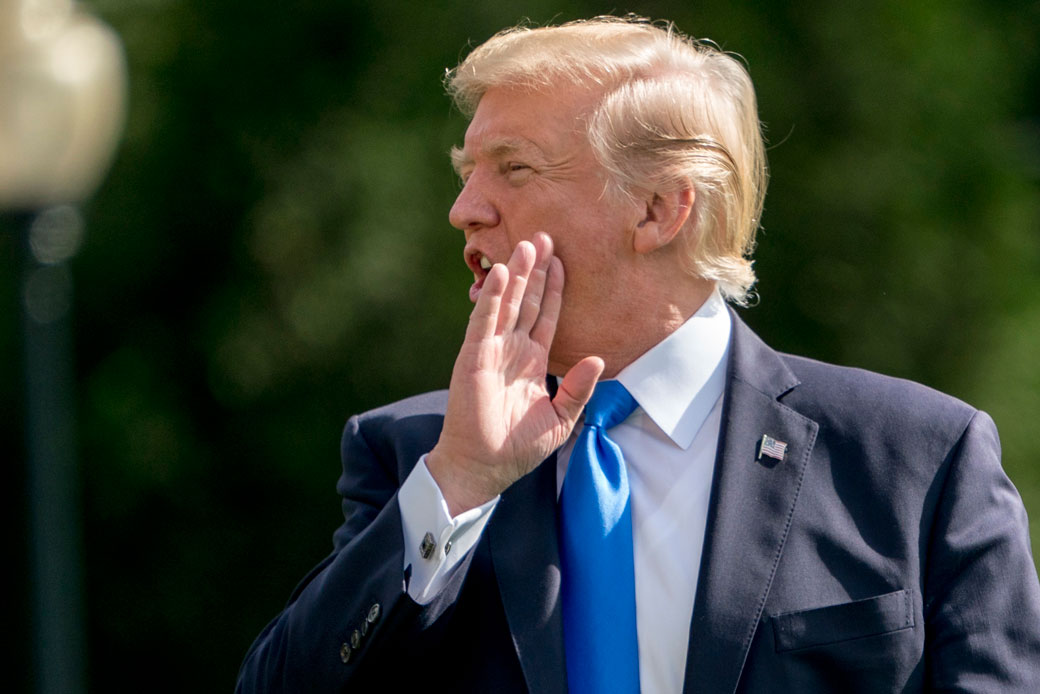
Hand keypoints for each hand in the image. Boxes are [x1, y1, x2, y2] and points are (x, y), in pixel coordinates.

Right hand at [427, 232, 603, 514]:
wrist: (485, 466)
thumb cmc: (519, 447)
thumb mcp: (561, 417)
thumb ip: (578, 388)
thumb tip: (598, 359)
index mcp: (532, 361)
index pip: (545, 316)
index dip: (553, 289)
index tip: (562, 260)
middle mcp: (511, 350)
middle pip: (526, 301)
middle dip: (536, 270)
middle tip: (544, 236)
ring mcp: (491, 350)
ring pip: (507, 304)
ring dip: (517, 274)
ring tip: (527, 244)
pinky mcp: (474, 356)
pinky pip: (485, 321)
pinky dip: (493, 297)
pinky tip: (502, 273)